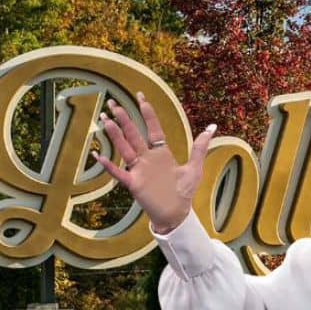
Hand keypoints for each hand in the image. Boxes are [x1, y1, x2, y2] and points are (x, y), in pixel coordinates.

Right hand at [90, 91, 216, 233]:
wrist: (176, 213)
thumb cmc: (184, 192)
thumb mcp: (194, 168)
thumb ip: (199, 148)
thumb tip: (212, 127)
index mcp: (161, 153)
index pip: (152, 128)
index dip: (147, 112)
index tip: (140, 96)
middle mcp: (147, 158)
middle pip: (133, 134)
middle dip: (124, 119)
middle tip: (113, 103)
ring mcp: (139, 170)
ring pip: (124, 148)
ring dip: (115, 135)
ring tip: (104, 120)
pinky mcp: (133, 184)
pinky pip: (118, 173)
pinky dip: (109, 166)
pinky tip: (98, 155)